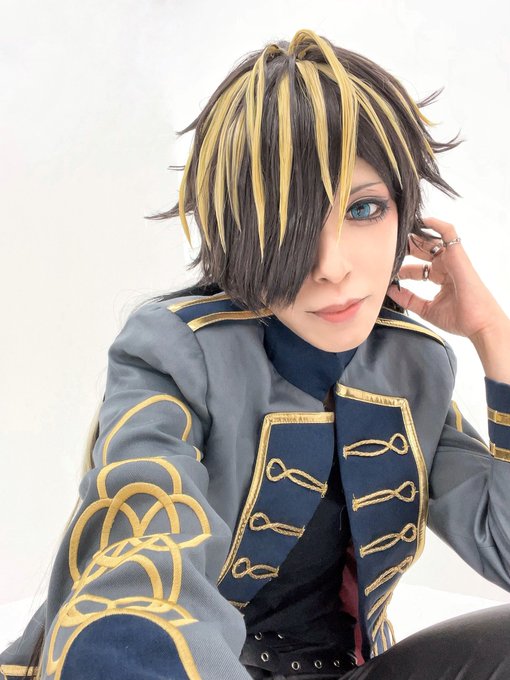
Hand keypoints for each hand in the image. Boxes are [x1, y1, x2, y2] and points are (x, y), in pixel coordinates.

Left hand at [386, 216, 507, 339]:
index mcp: (442, 279)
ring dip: (414, 236)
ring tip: (398, 233)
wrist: (479, 324)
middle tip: (388, 251)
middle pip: (422, 252)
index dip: (402, 269)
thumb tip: (389, 291)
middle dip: (405, 250)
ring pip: (431, 240)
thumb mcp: (426, 309)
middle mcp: (447, 267)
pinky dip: (436, 224)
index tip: (387, 272)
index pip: (418, 269)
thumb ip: (408, 299)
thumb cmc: (459, 319)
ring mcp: (452, 259)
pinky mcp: (457, 254)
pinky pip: (448, 232)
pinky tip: (421, 220)